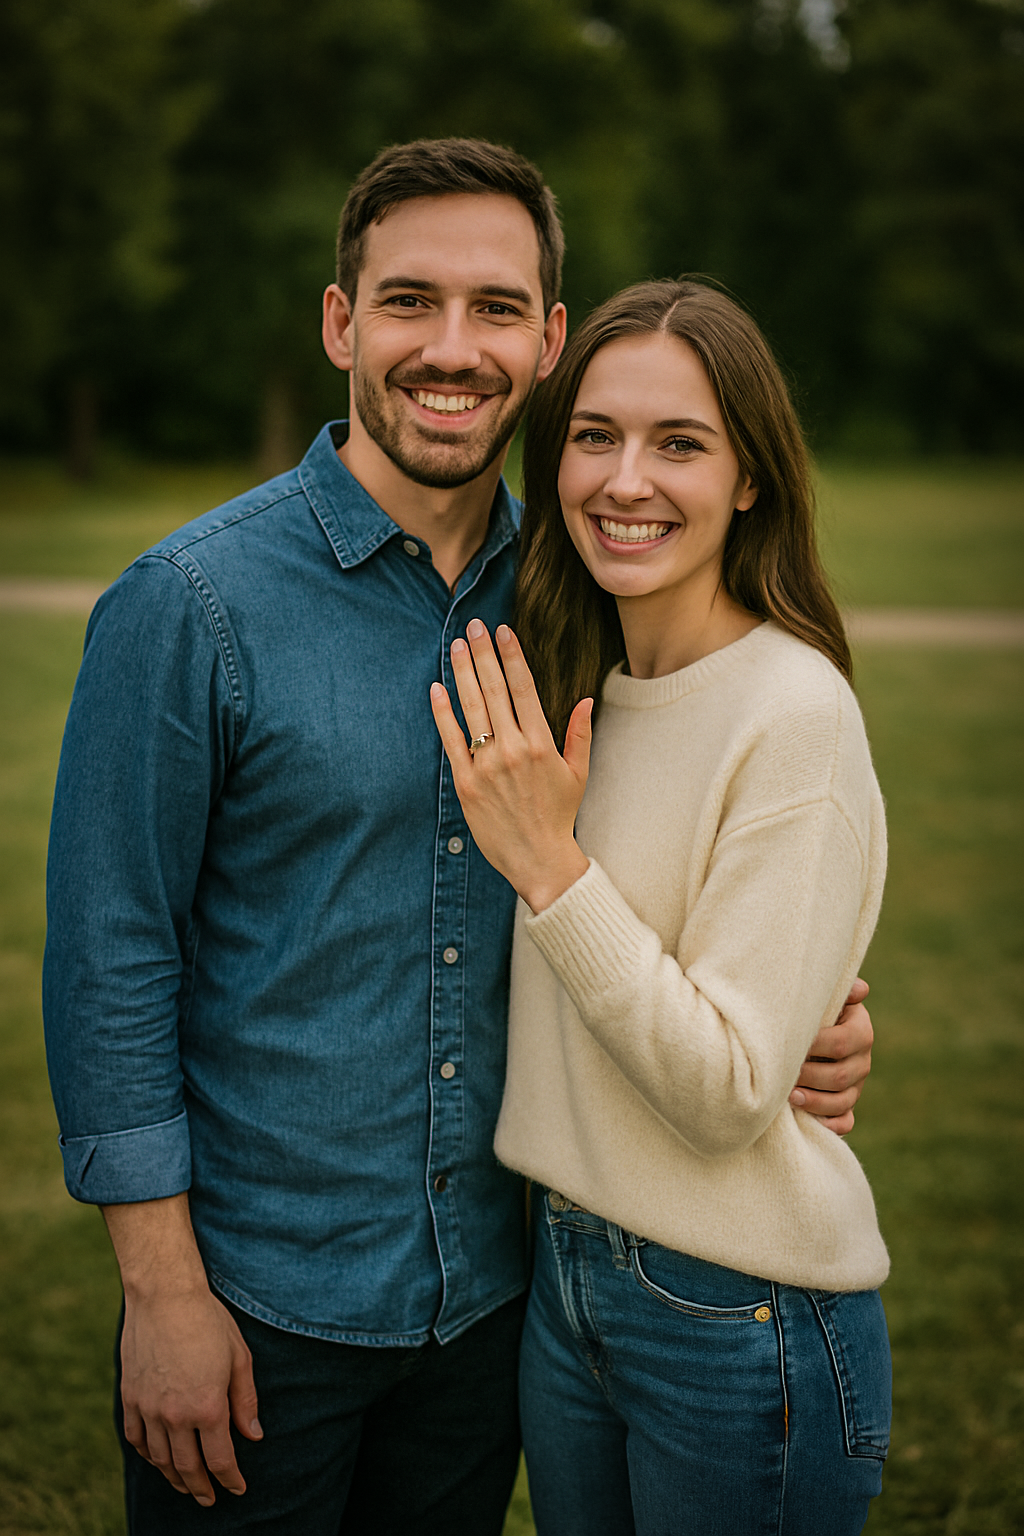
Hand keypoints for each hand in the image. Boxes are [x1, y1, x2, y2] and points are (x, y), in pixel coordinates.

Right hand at [103, 1195, 261, 1505]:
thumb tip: (253, 1436)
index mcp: (207, 1406)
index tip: (237, 1489)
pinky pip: (136, 1439)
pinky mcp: (129, 1397)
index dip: (230, 1479)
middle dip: (201, 1488)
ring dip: (174, 1477)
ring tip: (186, 1485)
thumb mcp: (239, 1356)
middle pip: (188, 1467)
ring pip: (160, 1459)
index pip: (220, 1459)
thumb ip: (245, 1400)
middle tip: (209, 1499)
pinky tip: (157, 1458)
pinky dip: (147, 1455)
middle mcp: (175, 1415)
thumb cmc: (207, 1321)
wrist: (163, 1295)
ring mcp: (148, 1408)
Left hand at [430, 619, 591, 911]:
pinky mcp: (466, 782)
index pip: (524, 688)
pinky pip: (451, 740)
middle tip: (474, 626)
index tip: (503, 631)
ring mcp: (487, 765)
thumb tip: (585, 700)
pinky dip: (442, 712)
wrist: (537, 859)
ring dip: (462, 673)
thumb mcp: (578, 773)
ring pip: (472, 709)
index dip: (512, 656)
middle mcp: (514, 749)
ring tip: (455, 645)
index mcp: (542, 744)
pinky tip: (436, 687)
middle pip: (495, 690)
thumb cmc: (558, 816)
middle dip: (483, 654)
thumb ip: (579, 734)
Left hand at [790, 978, 873, 1135]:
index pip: (841, 1042)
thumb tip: (861, 989)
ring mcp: (856, 1086)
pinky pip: (845, 1122)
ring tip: (789, 1097)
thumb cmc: (812, 1009)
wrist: (812, 1030)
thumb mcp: (825, 996)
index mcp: (860, 1030)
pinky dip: (830, 1125)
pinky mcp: (847, 1106)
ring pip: (842, 1101)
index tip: (786, 1044)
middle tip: (781, 1075)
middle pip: (840, 1075)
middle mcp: (862, 1060)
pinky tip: (810, 1122)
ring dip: (815, 1102)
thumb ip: (839, 990)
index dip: (814, 1046)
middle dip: (809, 1076)